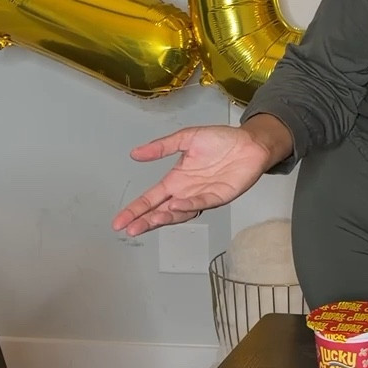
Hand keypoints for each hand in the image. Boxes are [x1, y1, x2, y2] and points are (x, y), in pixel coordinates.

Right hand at [111, 118, 292, 236]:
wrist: (248, 142)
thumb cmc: (220, 140)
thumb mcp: (186, 139)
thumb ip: (161, 147)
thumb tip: (135, 153)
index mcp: (176, 180)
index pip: (150, 199)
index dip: (135, 210)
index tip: (119, 221)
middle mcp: (186, 192)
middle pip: (161, 211)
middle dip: (144, 220)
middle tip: (129, 229)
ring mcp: (202, 197)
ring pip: (180, 213)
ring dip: (165, 217)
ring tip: (150, 220)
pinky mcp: (219, 196)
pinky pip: (202, 203)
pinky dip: (189, 205)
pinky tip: (177, 205)